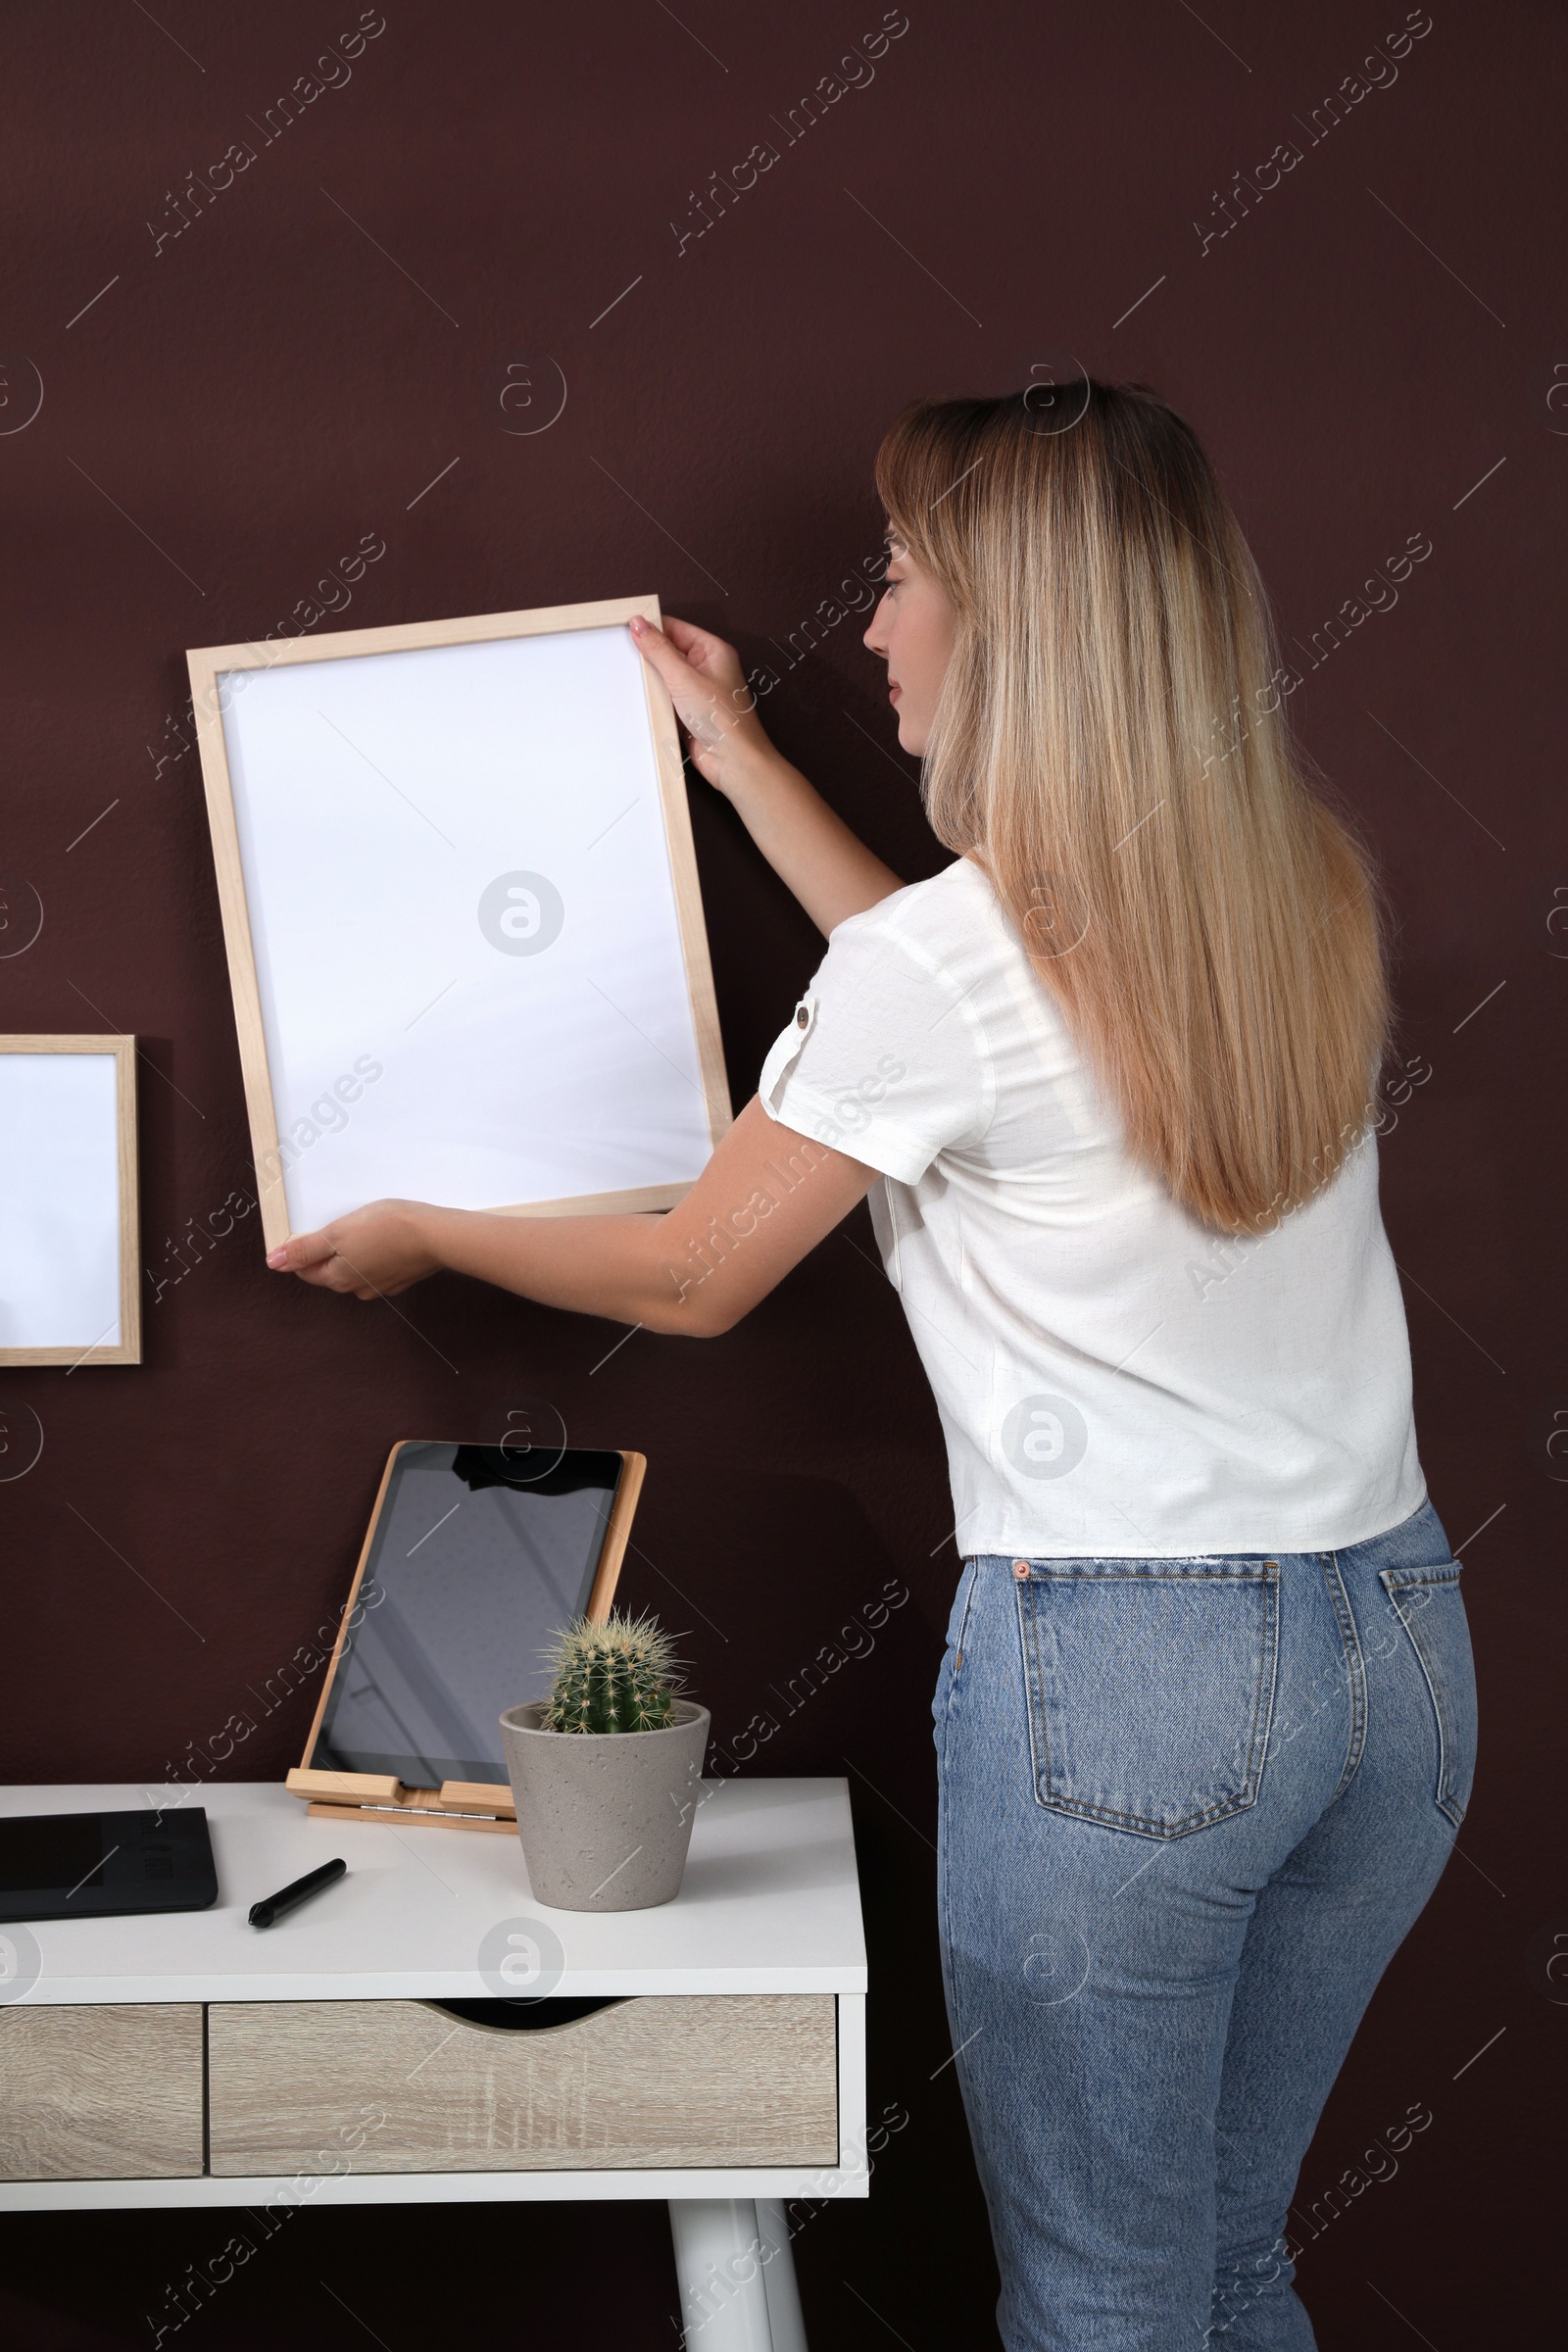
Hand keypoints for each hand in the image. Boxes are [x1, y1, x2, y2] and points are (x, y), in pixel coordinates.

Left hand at [266, 1201, 442, 1298]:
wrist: (436, 1235)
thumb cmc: (387, 1228)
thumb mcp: (337, 1233)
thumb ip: (305, 1250)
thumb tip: (273, 1263)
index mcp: (337, 1279)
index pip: (306, 1269)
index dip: (302, 1250)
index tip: (310, 1229)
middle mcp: (357, 1288)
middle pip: (330, 1269)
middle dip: (329, 1249)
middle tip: (339, 1224)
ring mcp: (381, 1285)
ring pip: (356, 1268)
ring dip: (354, 1251)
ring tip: (363, 1227)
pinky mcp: (401, 1277)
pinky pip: (378, 1266)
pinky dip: (376, 1253)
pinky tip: (384, 1236)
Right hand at [630, 614, 779, 800]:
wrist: (733, 761)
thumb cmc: (724, 720)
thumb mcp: (684, 677)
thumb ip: (659, 650)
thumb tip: (640, 625)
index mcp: (713, 651)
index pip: (676, 628)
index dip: (652, 627)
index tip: (628, 628)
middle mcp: (707, 668)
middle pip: (669, 651)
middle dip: (650, 655)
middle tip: (627, 655)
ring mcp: (697, 690)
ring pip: (665, 676)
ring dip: (652, 680)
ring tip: (636, 680)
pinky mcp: (689, 711)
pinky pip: (665, 697)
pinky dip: (655, 699)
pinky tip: (644, 700)